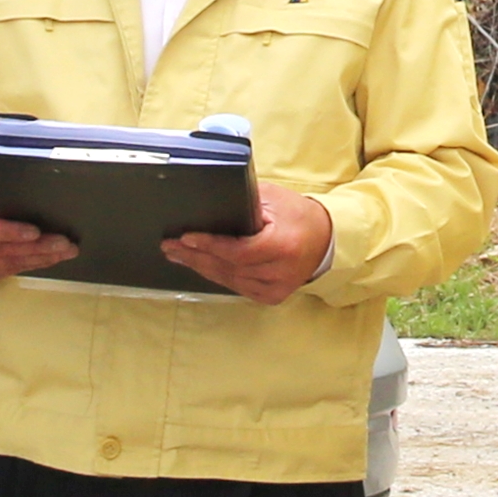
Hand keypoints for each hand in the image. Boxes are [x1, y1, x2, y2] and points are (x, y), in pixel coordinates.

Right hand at [0, 173, 81, 278]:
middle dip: (36, 247)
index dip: (10, 231)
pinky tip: (46, 258)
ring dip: (38, 259)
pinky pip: (6, 272)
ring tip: (62, 251)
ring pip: (6, 264)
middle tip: (62, 243)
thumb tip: (37, 197)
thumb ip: (3, 192)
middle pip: (1, 249)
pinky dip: (29, 266)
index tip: (36, 232)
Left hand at [162, 181, 340, 306]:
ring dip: (202, 267)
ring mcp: (277, 288)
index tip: (186, 238)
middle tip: (171, 246)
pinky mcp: (272, 296)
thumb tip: (210, 206)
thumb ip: (244, 204)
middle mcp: (280, 272)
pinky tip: (200, 266)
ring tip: (179, 255)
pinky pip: (237, 287)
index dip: (209, 245)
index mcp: (283, 246)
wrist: (326, 239)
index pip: (238, 251)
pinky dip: (218, 276)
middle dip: (196, 255)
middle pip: (228, 267)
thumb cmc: (299, 216)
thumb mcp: (273, 199)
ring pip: (229, 280)